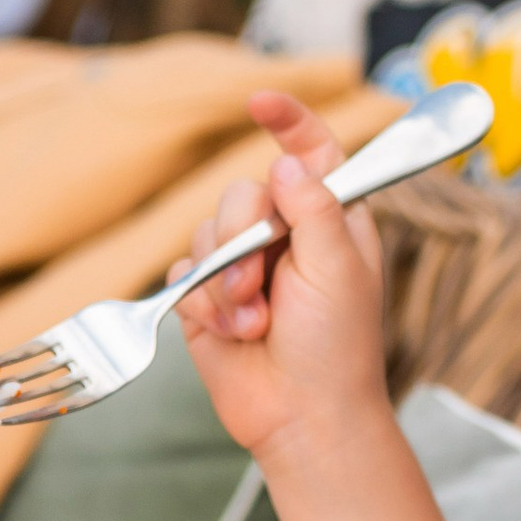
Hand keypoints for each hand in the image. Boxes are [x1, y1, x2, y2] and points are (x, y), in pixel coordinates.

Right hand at [172, 89, 389, 466]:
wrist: (303, 418)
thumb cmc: (337, 347)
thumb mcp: (338, 267)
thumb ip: (313, 208)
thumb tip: (287, 162)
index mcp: (332, 219)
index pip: (311, 152)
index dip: (288, 122)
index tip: (259, 102)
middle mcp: (286, 235)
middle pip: (242, 193)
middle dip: (243, 236)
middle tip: (262, 280)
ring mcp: (243, 266)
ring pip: (205, 233)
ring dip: (226, 281)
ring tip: (254, 321)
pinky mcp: (207, 299)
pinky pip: (183, 275)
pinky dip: (205, 305)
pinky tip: (234, 334)